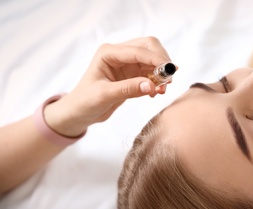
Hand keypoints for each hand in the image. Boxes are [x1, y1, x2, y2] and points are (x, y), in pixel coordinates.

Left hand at [44, 37, 171, 135]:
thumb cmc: (84, 102)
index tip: (170, 72)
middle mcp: (119, 54)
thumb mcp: (104, 96)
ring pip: (152, 60)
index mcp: (108, 53)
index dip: (156, 60)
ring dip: (161, 73)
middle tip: (168, 81)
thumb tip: (151, 85)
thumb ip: (128, 89)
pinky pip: (151, 73)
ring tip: (162, 91)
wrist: (79, 113)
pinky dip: (157, 81)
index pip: (139, 50)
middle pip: (149, 47)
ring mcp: (126, 64)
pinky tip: (156, 93)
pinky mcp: (132, 75)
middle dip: (161, 62)